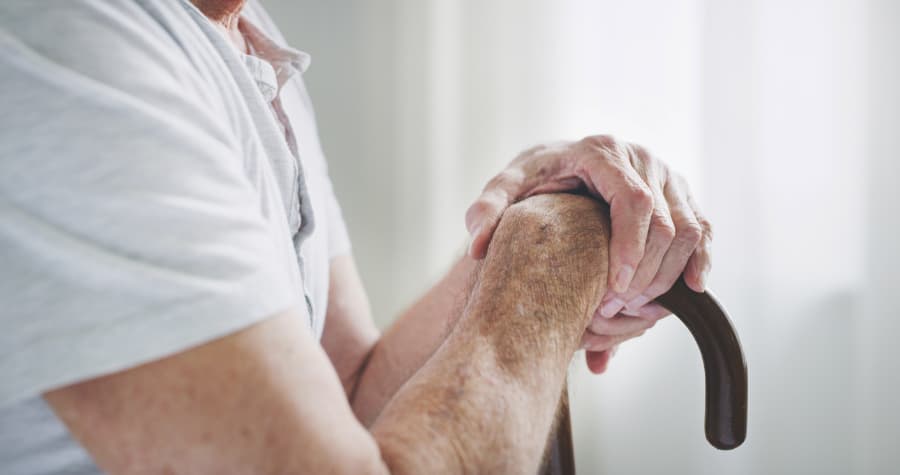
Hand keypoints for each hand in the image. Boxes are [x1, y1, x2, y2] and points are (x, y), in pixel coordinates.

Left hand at [465, 136, 712, 372]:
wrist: (559, 167)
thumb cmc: (533, 180)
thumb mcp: (505, 189)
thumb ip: (488, 211)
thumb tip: (477, 246)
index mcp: (603, 152)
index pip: (634, 200)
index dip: (630, 248)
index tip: (614, 291)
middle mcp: (642, 158)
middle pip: (665, 221)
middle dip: (646, 273)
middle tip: (615, 312)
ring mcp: (667, 176)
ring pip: (689, 228)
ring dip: (669, 275)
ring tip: (634, 310)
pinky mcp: (681, 195)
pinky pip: (702, 228)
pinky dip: (700, 261)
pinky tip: (689, 291)